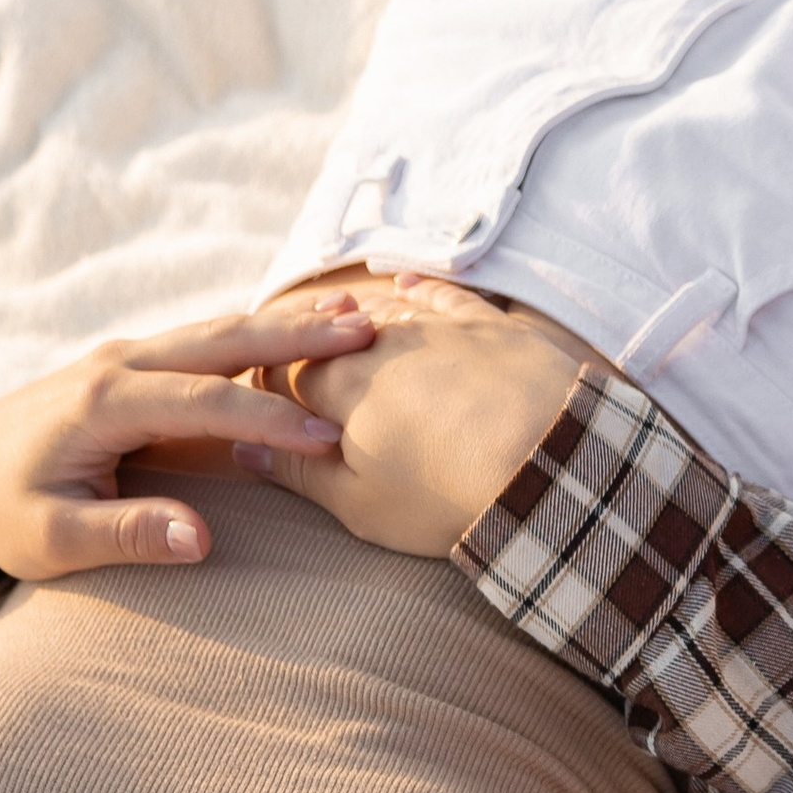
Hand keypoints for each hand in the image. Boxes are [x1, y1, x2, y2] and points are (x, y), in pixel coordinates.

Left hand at [0, 301, 377, 581]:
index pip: (206, 402)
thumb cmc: (4, 513)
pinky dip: (260, 335)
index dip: (271, 418)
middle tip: (368, 328)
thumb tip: (200, 538)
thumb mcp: (52, 540)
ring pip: (220, 330)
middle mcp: (120, 364)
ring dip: (288, 323)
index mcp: (105, 403)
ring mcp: (128, 357)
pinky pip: (207, 343)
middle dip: (298, 334)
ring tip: (357, 316)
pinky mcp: (136, 366)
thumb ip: (124, 534)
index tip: (329, 438)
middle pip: (223, 339)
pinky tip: (304, 332)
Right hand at [253, 272, 587, 560]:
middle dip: (306, 352)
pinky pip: (440, 294)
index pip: (281, 372)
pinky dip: (417, 291)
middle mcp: (377, 342)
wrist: (545, 461)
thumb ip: (299, 474)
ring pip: (376, 314)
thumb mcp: (360, 504)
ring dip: (353, 324)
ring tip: (339, 334)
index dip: (266, 387)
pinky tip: (405, 287)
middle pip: (325, 338)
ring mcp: (432, 325)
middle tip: (297, 367)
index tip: (262, 402)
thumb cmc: (445, 497)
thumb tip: (246, 450)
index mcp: (338, 387)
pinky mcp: (482, 323)